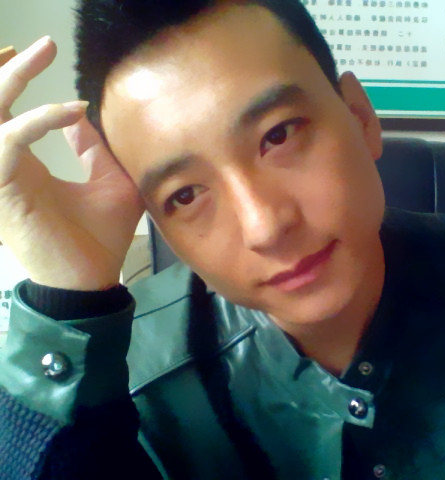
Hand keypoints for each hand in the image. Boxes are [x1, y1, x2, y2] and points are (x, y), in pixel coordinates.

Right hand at [0, 37, 143, 289]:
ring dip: (13, 81)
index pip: (2, 110)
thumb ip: (96, 149)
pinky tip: (75, 111)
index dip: (11, 77)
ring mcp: (0, 176)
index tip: (42, 53)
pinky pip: (9, 141)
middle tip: (41, 44)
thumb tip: (88, 116)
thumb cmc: (99, 237)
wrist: (92, 280)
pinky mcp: (5, 189)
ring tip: (42, 55)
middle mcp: (4, 164)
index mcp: (22, 161)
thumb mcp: (110, 182)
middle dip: (8, 69)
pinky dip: (40, 121)